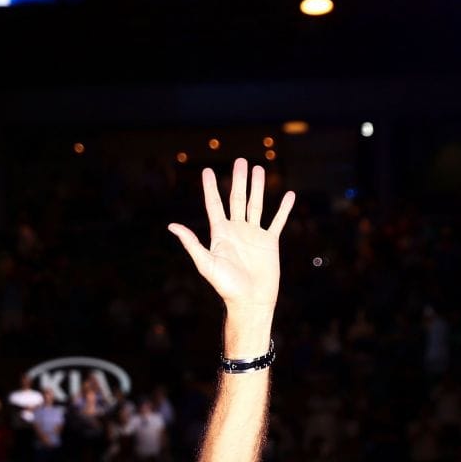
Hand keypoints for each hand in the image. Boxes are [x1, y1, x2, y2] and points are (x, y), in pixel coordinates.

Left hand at [168, 158, 294, 313]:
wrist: (250, 301)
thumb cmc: (226, 286)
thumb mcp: (206, 263)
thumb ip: (192, 243)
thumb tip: (172, 225)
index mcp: (220, 233)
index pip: (214, 204)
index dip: (210, 187)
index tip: (207, 170)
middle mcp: (236, 230)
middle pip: (237, 199)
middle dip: (238, 180)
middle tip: (240, 161)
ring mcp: (254, 235)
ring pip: (256, 205)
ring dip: (258, 188)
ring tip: (259, 169)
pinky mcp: (270, 242)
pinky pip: (277, 221)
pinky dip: (283, 209)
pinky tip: (288, 195)